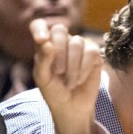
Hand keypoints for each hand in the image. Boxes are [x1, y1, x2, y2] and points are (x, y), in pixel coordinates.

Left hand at [29, 19, 101, 133]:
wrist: (72, 108)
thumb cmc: (54, 92)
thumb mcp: (43, 79)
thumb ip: (42, 60)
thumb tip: (46, 42)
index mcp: (45, 45)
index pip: (39, 25)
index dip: (39, 28)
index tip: (41, 40)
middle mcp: (61, 42)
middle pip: (60, 30)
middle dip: (59, 53)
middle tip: (58, 72)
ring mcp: (79, 46)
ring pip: (77, 42)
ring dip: (72, 67)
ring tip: (70, 82)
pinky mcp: (94, 54)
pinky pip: (91, 51)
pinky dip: (84, 68)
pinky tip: (80, 80)